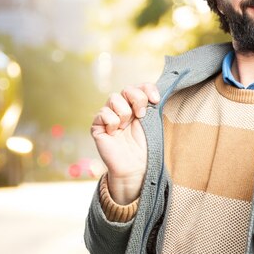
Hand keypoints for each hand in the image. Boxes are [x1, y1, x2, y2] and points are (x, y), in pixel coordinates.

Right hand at [91, 83, 159, 204]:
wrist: (135, 166)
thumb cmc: (145, 147)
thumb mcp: (152, 122)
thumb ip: (150, 105)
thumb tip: (154, 92)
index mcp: (136, 107)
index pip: (140, 87)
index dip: (147, 89)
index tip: (156, 99)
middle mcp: (122, 109)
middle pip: (127, 89)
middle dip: (137, 99)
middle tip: (141, 116)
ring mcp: (109, 116)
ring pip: (114, 98)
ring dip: (124, 113)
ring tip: (125, 128)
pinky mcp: (97, 126)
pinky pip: (103, 113)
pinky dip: (111, 122)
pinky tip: (114, 133)